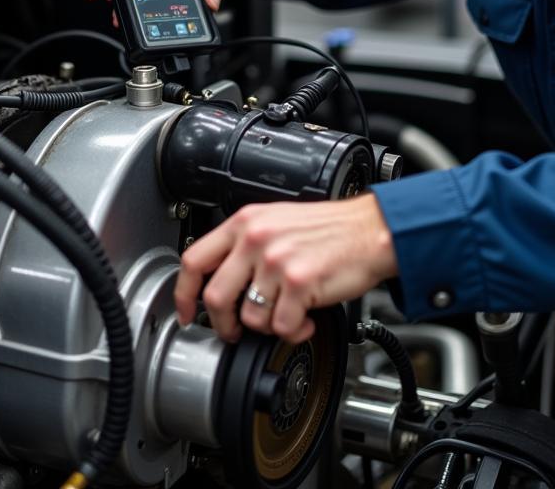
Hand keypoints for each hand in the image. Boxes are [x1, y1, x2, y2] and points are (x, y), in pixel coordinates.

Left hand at [174, 195, 397, 343]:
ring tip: (287, 314)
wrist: (370, 230)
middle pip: (215, 297)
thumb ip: (244, 246)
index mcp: (244, 222)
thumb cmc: (328, 229)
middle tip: (236, 331)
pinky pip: (282, 328)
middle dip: (224, 324)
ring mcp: (276, 260)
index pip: (194, 259)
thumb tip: (219, 282)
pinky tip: (305, 318)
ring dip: (269, 326)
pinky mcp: (300, 282)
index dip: (184, 293)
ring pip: (250, 317)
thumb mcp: (275, 222)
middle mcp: (255, 238)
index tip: (187, 312)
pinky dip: (295, 332)